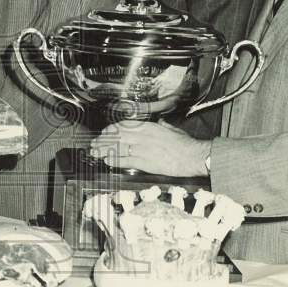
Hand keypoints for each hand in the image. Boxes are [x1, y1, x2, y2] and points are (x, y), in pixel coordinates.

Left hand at [89, 120, 210, 176]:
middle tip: (94, 144)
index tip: (104, 133)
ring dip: (104, 150)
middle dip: (103, 140)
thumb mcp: (171, 129)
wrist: (193, 156)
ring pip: (117, 148)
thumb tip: (160, 123)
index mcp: (148, 127)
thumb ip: (162, 126)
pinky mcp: (145, 162)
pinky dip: (114, 160)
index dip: (110, 130)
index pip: (123, 126)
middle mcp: (142, 136)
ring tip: (95, 153)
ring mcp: (142, 149)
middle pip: (116, 136)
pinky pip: (125, 161)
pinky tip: (107, 161)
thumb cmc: (185, 144)